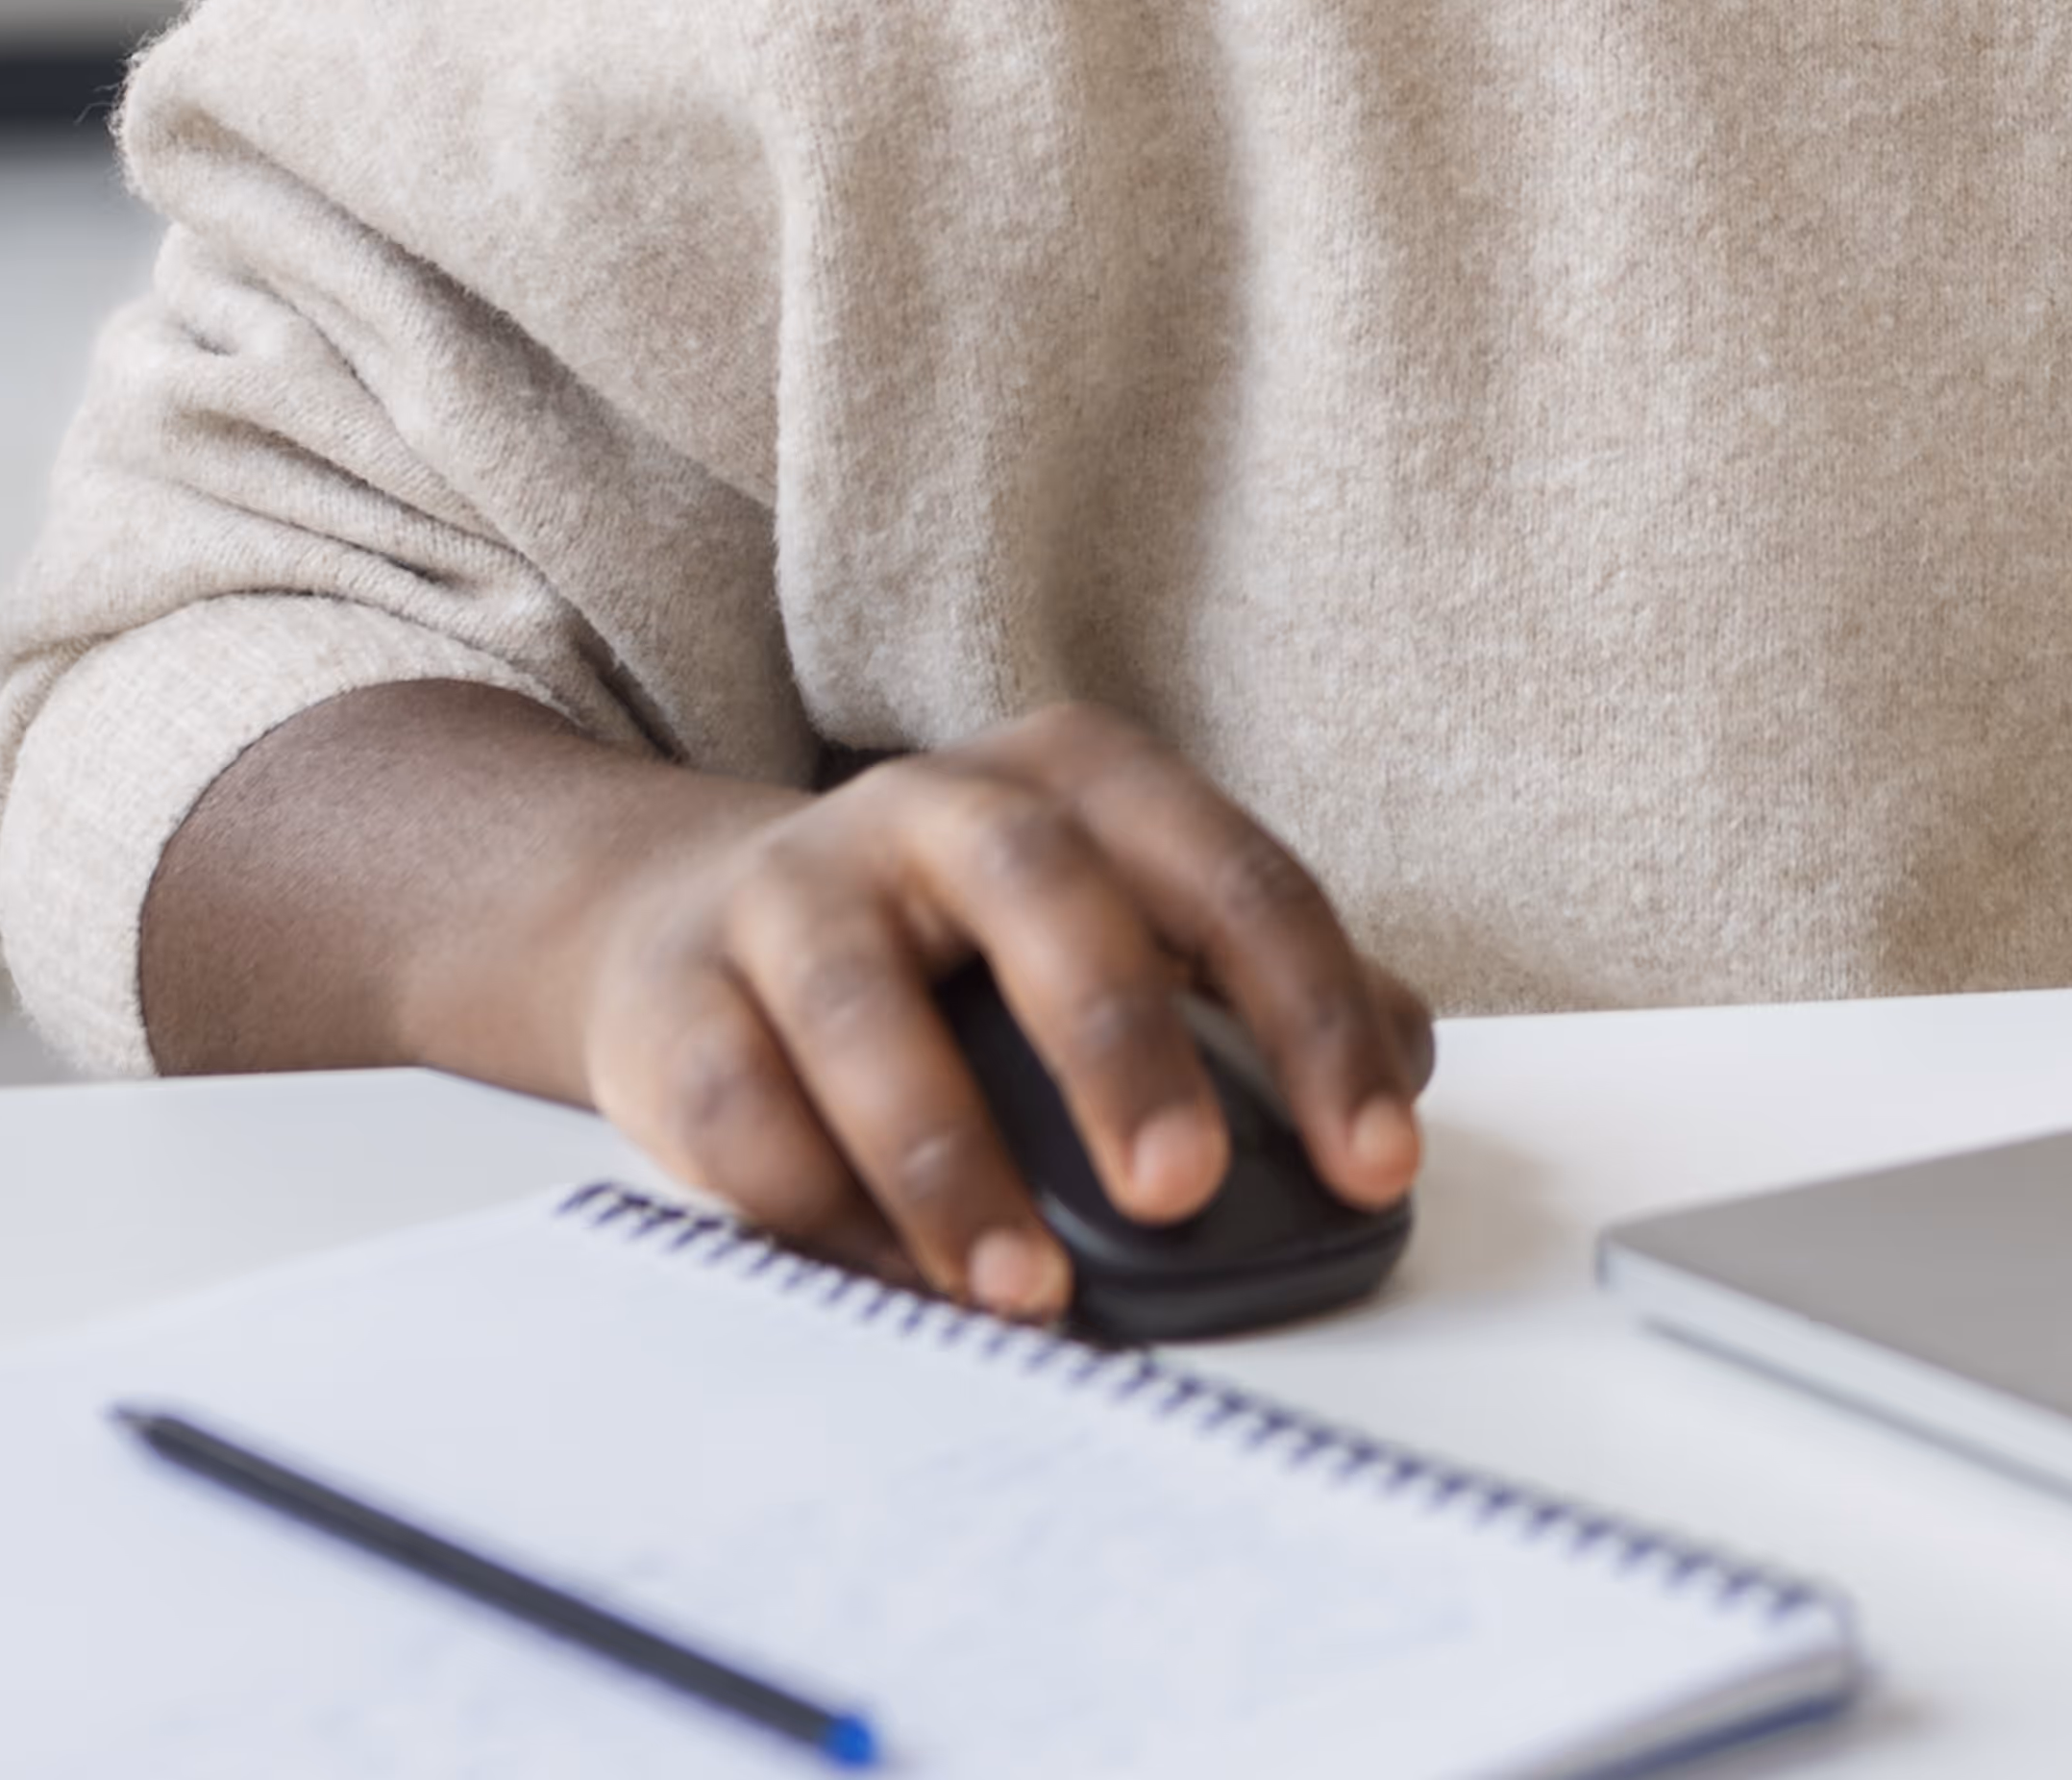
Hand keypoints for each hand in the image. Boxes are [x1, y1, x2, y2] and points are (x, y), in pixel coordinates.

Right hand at [566, 704, 1432, 1316]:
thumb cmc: (960, 942)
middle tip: (1183, 1190)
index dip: (1318, 1021)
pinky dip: (812, 1208)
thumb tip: (1398, 1076)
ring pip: (866, 1012)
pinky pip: (733, 1104)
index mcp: (1088, 781)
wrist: (688, 915)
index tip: (1376, 1162)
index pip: (1236, 882)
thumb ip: (1256, 990)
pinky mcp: (673, 993)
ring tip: (1028, 1289)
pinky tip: (890, 1285)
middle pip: (1051, 900)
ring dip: (950, 1163)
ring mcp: (795, 890)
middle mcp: (942, 809)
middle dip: (1124, 1049)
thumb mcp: (1121, 917)